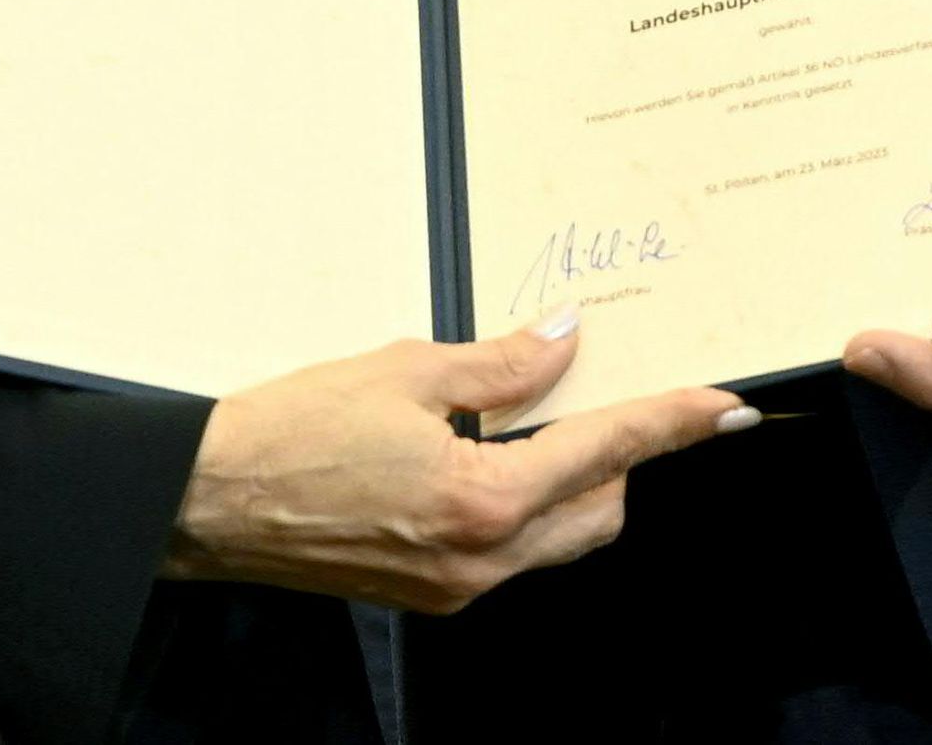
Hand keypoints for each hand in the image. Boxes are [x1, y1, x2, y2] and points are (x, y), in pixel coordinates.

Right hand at [163, 318, 750, 608]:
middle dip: (624, 456)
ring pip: (558, 536)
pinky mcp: (428, 591)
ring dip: (573, 481)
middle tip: (618, 393)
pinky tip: (496, 452)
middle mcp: (480, 559)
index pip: (607, 452)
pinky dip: (526, 502)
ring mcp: (455, 585)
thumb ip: (498, 363)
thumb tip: (564, 341)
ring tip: (548, 415)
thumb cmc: (290, 431)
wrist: (209, 501)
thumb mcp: (404, 370)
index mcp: (483, 501)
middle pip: (600, 511)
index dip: (671, 422)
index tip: (722, 405)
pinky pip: (509, 551)